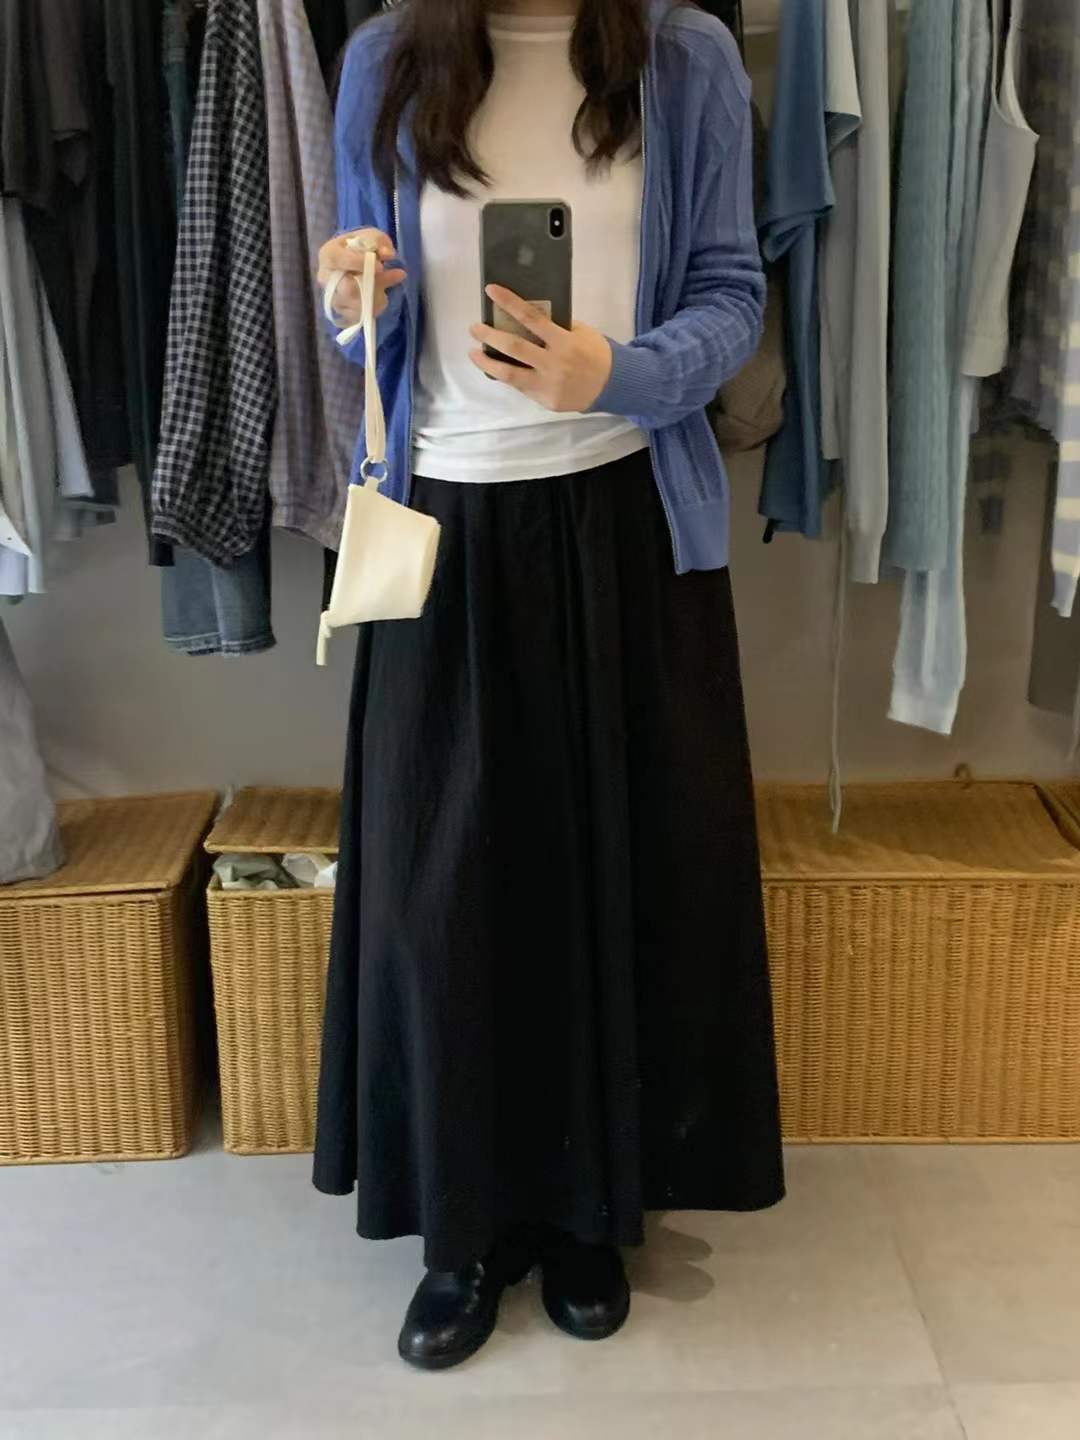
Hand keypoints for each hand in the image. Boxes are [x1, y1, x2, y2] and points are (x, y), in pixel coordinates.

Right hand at [316, 229, 405, 322]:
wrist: (354, 266)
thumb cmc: (359, 249)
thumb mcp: (370, 237)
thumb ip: (379, 241)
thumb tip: (388, 254)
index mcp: (328, 255)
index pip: (339, 260)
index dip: (359, 263)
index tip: (380, 265)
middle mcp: (326, 279)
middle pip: (348, 288)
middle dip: (373, 283)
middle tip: (393, 275)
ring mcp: (334, 299)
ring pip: (359, 304)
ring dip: (379, 294)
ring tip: (389, 281)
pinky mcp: (344, 314)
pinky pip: (364, 315)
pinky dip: (377, 305)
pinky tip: (382, 294)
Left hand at [469, 285, 612, 412]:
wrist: (612, 385)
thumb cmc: (595, 352)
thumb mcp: (580, 332)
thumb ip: (555, 327)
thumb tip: (526, 320)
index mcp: (563, 341)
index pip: (530, 316)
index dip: (509, 302)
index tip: (491, 290)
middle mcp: (553, 363)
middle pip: (514, 347)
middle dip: (490, 336)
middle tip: (474, 328)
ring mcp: (548, 384)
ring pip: (510, 374)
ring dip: (487, 363)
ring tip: (473, 354)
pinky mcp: (545, 400)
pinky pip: (521, 387)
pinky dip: (506, 376)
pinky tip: (495, 368)